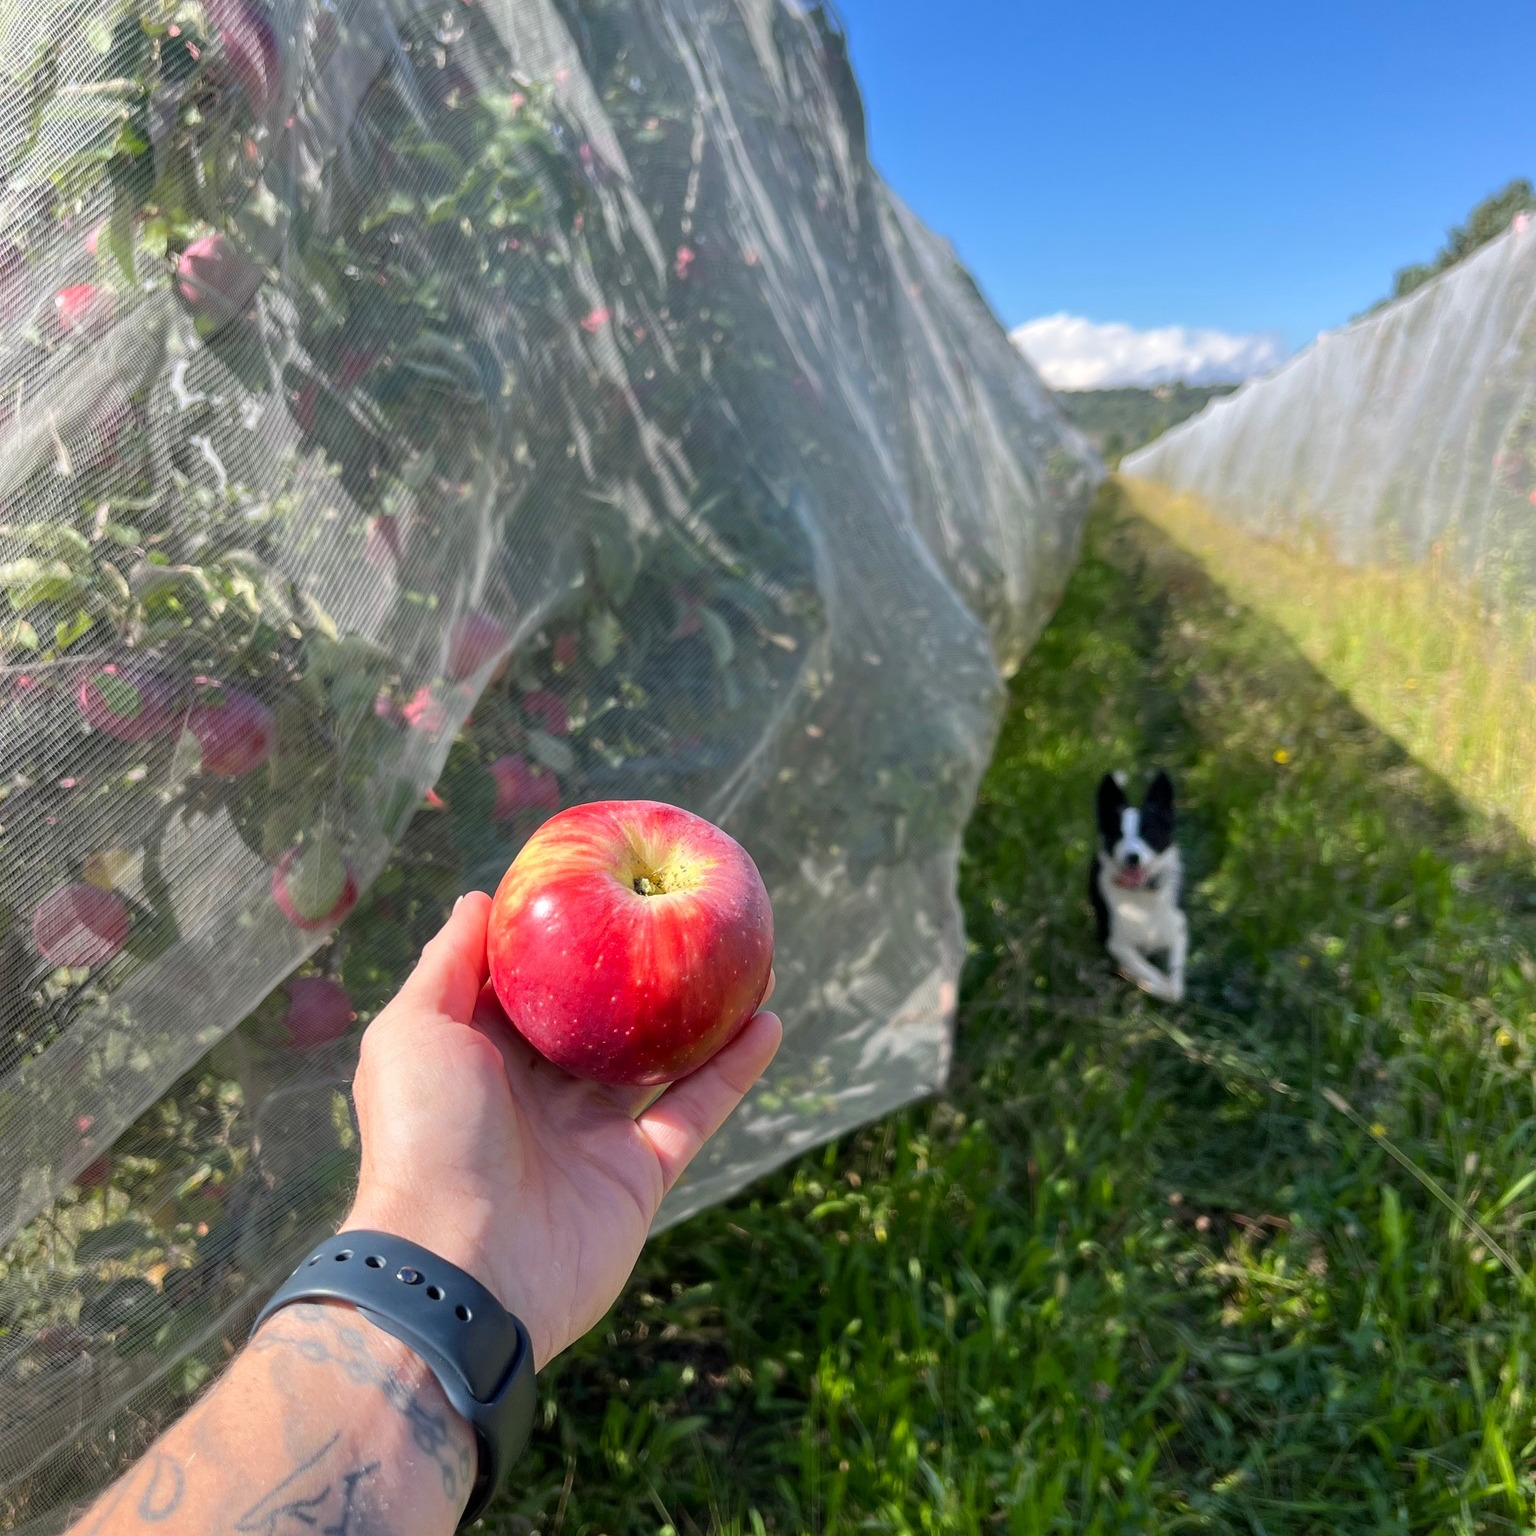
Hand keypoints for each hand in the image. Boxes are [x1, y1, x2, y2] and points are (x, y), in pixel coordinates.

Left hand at [341, 891, 780, 1367]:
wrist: (459, 1269)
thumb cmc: (425, 1137)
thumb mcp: (414, 1030)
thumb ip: (449, 963)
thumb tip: (481, 898)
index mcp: (481, 1057)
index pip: (529, 984)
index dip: (564, 937)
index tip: (603, 883)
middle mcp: (536, 1093)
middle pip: (599, 1019)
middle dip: (638, 972)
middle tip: (683, 915)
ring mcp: (590, 1134)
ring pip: (656, 1060)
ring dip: (700, 1013)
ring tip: (745, 959)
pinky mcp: (638, 1174)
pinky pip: (695, 1111)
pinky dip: (733, 1069)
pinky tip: (770, 1019)